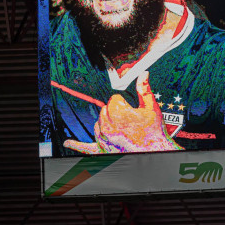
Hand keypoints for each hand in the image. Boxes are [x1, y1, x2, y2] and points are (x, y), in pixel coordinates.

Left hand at [64, 72, 180, 153]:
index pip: (114, 99)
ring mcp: (103, 139)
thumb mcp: (152, 108)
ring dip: (106, 123)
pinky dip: (77, 145)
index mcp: (119, 114)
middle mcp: (108, 126)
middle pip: (104, 109)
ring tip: (122, 128)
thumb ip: (144, 90)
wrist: (155, 151)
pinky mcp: (101, 149)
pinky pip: (86, 147)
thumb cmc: (154, 131)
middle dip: (115, 112)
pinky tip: (68, 143)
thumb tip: (143, 74)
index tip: (132, 109)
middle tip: (129, 119)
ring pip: (98, 123)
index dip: (124, 103)